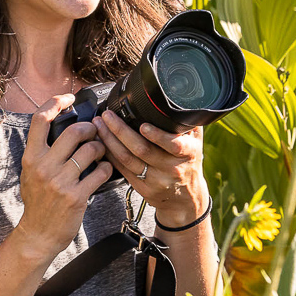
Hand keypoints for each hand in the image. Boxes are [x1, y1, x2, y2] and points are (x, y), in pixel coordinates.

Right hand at [17, 94, 110, 257]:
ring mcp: (60, 182)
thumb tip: (63, 124)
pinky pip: (100, 172)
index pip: (40, 119)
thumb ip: (43, 151)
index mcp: (31, 157)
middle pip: (73, 131)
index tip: (69, 97)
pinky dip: (106, 168)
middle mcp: (43, 167)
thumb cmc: (38, 201)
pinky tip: (104, 170)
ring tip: (101, 152)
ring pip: (91, 150)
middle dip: (90, 128)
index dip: (56, 102)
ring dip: (101, 148)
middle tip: (95, 132)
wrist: (38, 235)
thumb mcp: (30, 172)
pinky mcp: (76, 197)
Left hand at [94, 110, 208, 226]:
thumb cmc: (189, 164)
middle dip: (121, 131)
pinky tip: (101, 143)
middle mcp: (170, 168)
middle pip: (142, 150)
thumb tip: (178, 96)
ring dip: (110, 141)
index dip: (157, 136)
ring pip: (127, 159)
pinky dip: (110, 154)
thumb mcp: (196, 142)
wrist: (186, 198)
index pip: (173, 145)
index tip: (143, 125)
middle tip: (108, 116)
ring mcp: (154, 180)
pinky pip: (121, 169)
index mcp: (187, 154)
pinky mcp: (141, 188)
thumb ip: (188, 122)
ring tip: (99, 125)